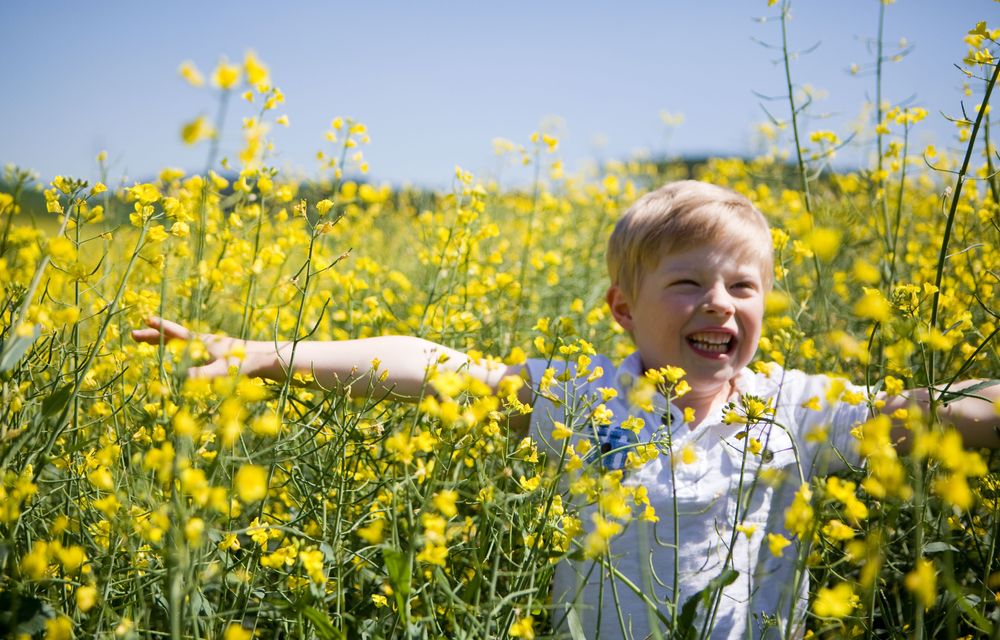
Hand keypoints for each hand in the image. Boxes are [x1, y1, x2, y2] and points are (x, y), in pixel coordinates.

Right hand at [130, 316, 250, 377]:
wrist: (265, 360)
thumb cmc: (244, 364)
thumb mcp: (222, 371)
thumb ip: (203, 375)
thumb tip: (181, 378)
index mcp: (200, 342)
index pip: (174, 333)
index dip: (158, 329)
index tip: (144, 320)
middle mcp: (203, 342)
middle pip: (173, 336)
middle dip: (153, 335)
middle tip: (133, 334)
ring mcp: (209, 347)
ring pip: (180, 342)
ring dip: (163, 340)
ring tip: (149, 340)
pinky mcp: (216, 354)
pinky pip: (190, 349)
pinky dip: (177, 348)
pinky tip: (176, 354)